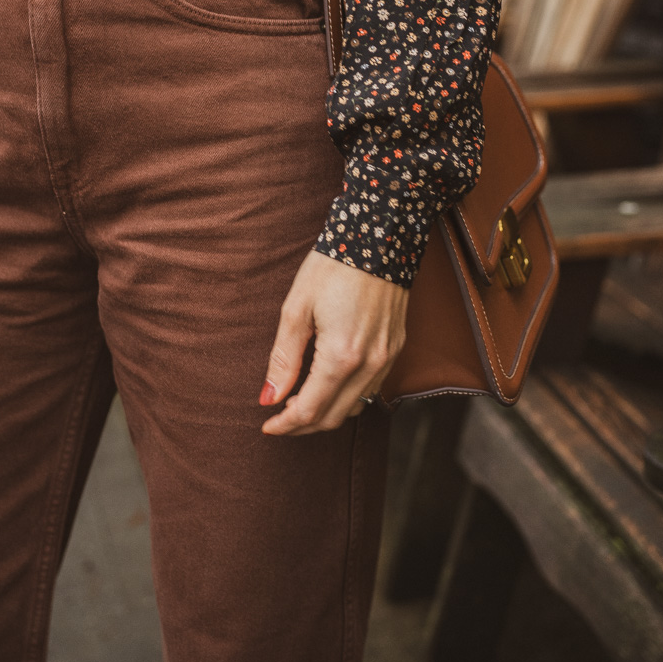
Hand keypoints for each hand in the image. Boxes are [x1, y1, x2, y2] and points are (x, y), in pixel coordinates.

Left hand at [260, 249, 407, 435]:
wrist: (378, 236)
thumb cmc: (333, 266)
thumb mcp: (297, 308)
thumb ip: (284, 358)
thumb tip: (269, 396)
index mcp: (342, 356)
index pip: (311, 410)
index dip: (286, 424)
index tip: (267, 424)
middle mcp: (370, 364)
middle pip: (335, 417)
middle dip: (304, 425)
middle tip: (279, 418)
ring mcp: (387, 357)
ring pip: (356, 406)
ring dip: (327, 412)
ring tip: (301, 402)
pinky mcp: (395, 348)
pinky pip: (371, 388)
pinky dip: (348, 395)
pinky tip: (329, 383)